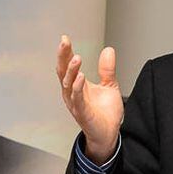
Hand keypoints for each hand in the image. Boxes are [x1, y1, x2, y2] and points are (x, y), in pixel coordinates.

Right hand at [56, 35, 122, 162]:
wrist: (109, 134)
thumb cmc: (105, 113)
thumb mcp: (109, 86)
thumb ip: (107, 69)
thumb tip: (108, 50)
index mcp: (77, 85)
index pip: (68, 66)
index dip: (65, 52)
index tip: (65, 38)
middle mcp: (72, 93)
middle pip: (63, 72)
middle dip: (63, 57)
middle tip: (64, 42)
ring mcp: (75, 103)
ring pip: (68, 84)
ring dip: (71, 71)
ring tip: (76, 58)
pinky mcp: (82, 113)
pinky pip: (77, 99)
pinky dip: (77, 88)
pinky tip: (80, 77)